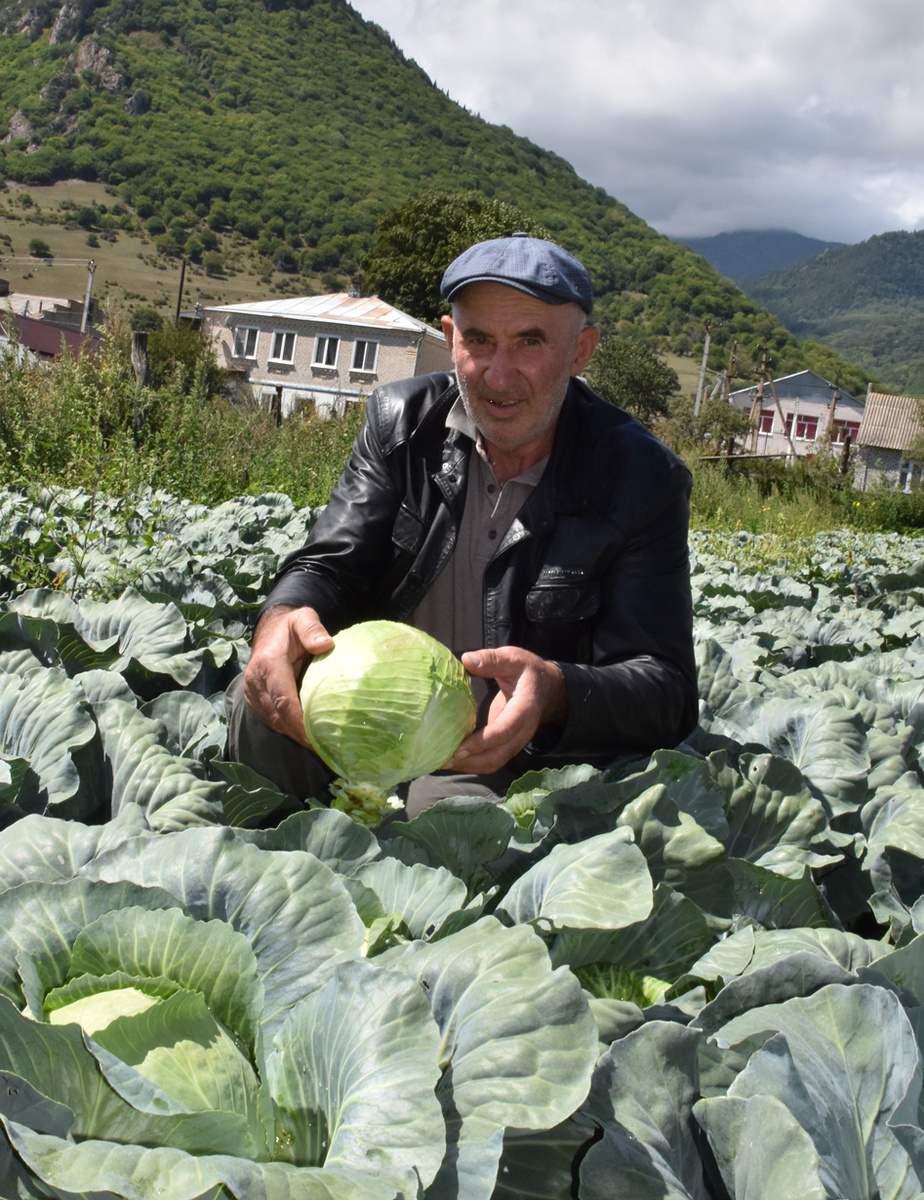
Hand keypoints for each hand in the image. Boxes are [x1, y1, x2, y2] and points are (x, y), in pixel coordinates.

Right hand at [242, 605, 333, 746]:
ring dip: (295, 737)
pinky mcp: (256, 700)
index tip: (317, 737)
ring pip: (275, 722)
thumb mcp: (303, 618)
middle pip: (278, 716)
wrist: (270, 631)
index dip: (299, 721)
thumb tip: (326, 645)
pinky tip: (308, 739)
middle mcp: (256, 681)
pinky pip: (273, 720)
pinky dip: (290, 731)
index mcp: (268, 664)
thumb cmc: (291, 626)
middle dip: (300, 735)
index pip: (283, 699)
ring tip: (320, 749)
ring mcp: (253, 693)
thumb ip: (312, 629)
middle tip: (325, 749)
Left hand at [446, 647, 566, 773]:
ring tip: (442, 763)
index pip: (505, 731)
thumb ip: (492, 660)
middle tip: (443, 760)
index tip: (459, 749)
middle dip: (471, 761)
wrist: (547, 688)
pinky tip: (451, 760)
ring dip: (468, 766)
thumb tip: (466, 659)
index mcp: (525, 709)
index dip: (482, 742)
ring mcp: (515, 741)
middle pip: (498, 755)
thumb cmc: (527, 671)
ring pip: (494, 763)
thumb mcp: (513, 659)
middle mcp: (522, 731)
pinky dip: (471, 764)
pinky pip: (490, 760)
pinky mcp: (506, 744)